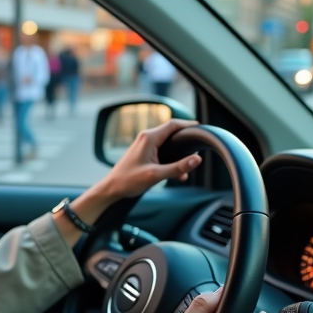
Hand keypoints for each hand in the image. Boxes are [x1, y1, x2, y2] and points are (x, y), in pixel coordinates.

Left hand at [53, 118, 201, 247]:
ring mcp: (144, 144)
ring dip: (179, 152)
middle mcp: (146, 137)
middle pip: (171, 131)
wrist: (112, 188)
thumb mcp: (156, 175)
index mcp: (149, 137)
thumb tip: (197, 159)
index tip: (200, 128)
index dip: (188, 125)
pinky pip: (162, 151)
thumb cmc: (129, 181)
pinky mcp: (144, 153)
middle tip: (198, 144)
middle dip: (185, 139)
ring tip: (189, 163)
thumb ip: (178, 167)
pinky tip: (177, 174)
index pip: (173, 124)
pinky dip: (171, 159)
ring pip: (168, 143)